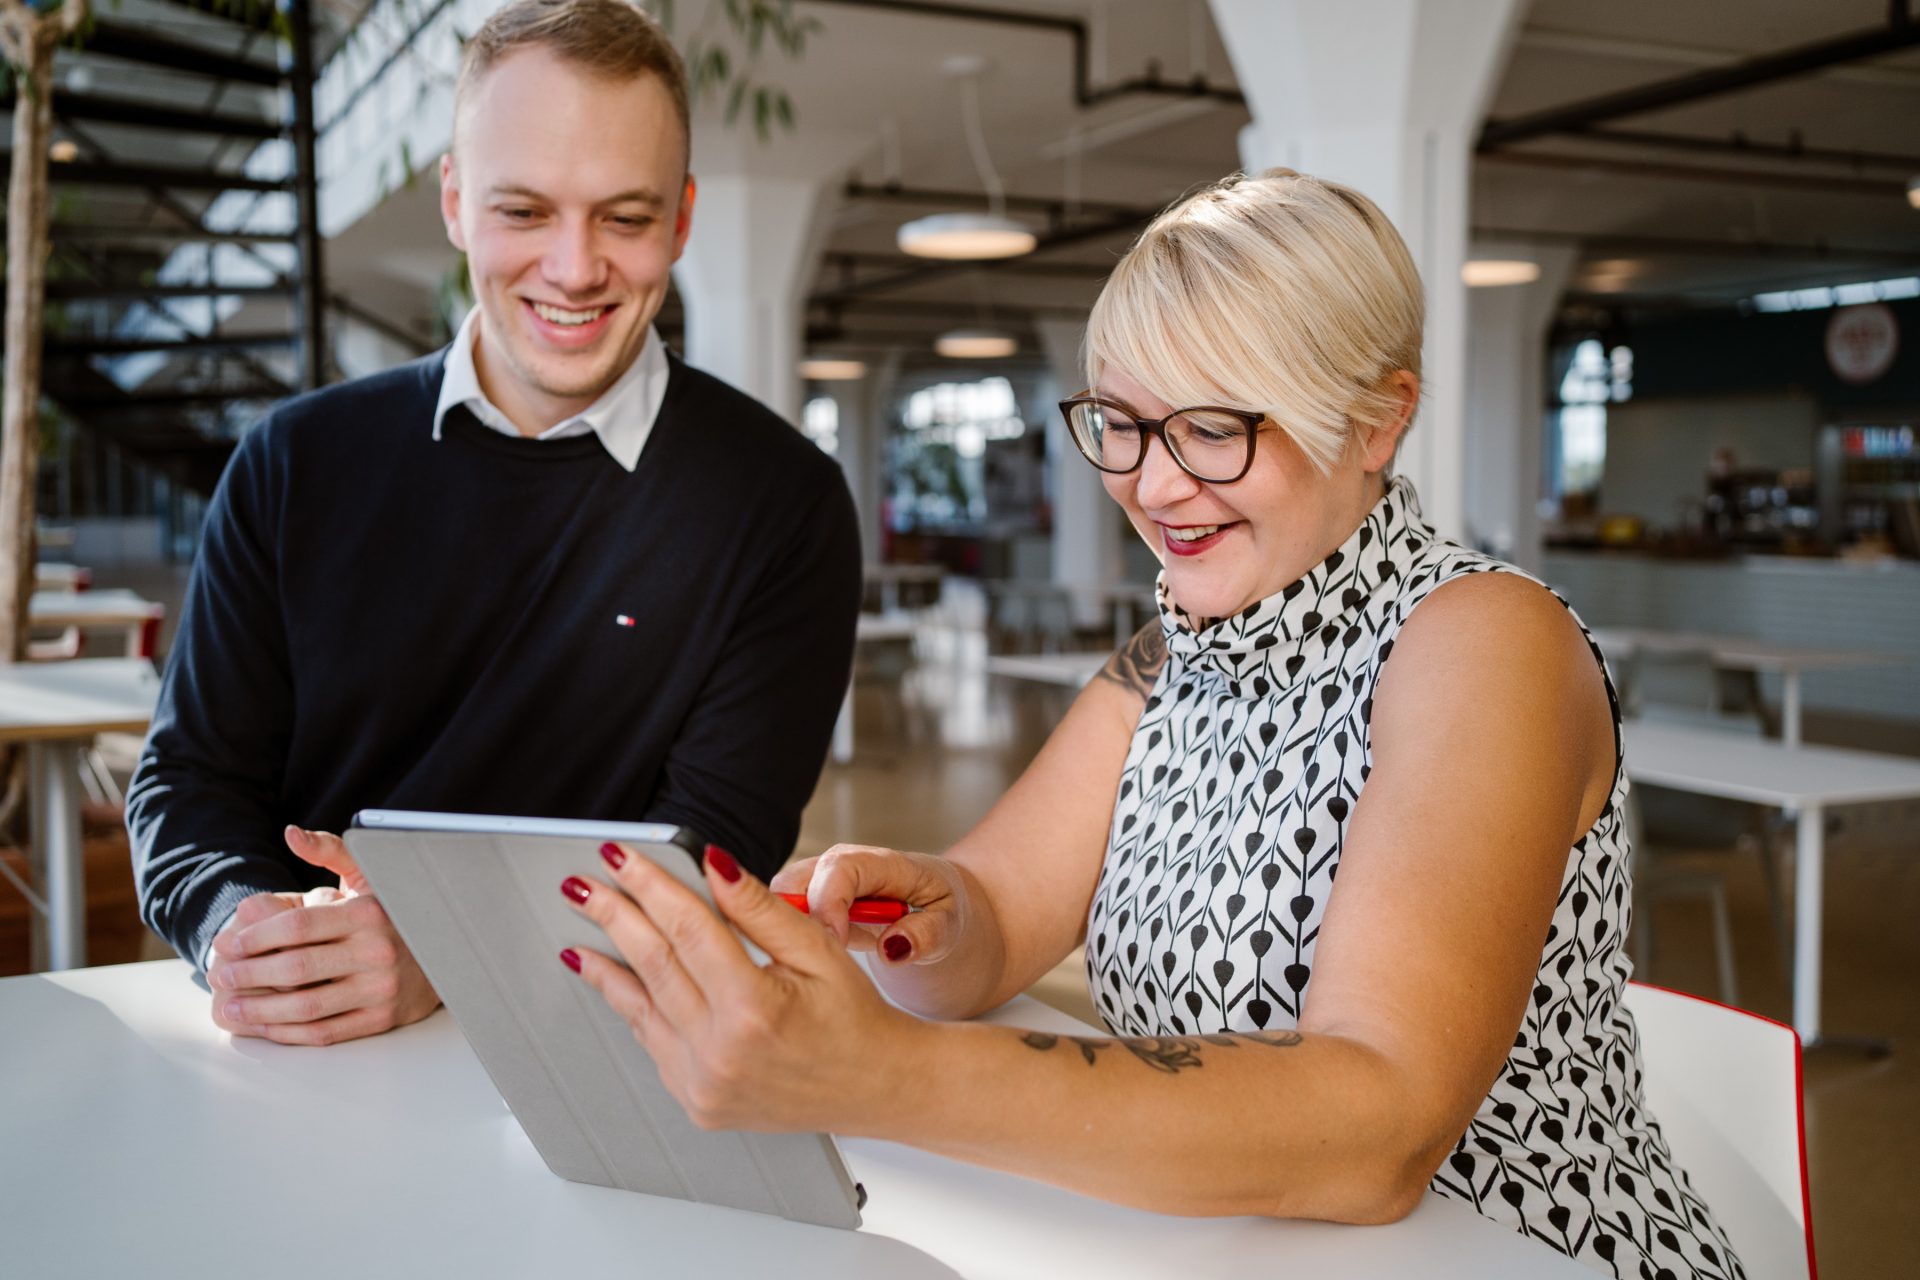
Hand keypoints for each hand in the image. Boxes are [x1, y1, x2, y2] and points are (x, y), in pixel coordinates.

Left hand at [206, 826, 439, 1045]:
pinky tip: (265, 1025)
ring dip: (260, 1010)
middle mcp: (379, 952)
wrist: (449, 951)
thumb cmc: (396, 910)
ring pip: (307, 1006)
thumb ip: (330, 851)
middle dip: (248, 973)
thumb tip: (291, 834)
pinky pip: (326, 1031)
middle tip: (220, 976)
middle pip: (297, 967)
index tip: (228, 944)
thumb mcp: (369, 874)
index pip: (299, 926)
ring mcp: (382, 989)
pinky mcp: (383, 1019)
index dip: (256, 936)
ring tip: (230, 1007)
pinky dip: (288, 1032)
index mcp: (371, 912)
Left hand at [562, 842, 928, 1134]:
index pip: (687, 929)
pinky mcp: (698, 1103)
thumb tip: (712, 862)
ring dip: (607, 963)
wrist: (877, 1087)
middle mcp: (721, 1054)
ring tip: (581, 929)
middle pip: (653, 965)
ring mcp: (704, 1085)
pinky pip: (653, 1043)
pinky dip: (632, 1005)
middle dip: (613, 915)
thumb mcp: (816, 949)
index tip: (620, 855)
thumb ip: (757, 907)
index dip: (650, 885)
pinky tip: (614, 978)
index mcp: (754, 1009)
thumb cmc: (855, 1018)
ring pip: (641, 1008)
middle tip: (581, 883)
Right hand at [771, 844, 972, 966]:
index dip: (827, 907)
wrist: (947, 906)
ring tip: (833, 955)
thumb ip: (927, 935)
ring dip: (793, 931)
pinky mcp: (813, 898)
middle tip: (824, 957)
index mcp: (885, 864)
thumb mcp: (952, 927)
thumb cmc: (949, 912)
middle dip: (795, 921)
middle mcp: (846, 863)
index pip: (839, 871)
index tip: (834, 945)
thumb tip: (892, 947)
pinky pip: (785, 916)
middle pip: (793, 882)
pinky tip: (823, 955)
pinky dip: (792, 937)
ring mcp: (825, 879)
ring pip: (781, 900)